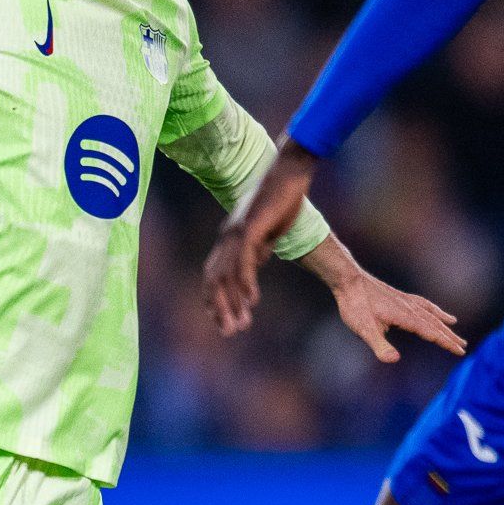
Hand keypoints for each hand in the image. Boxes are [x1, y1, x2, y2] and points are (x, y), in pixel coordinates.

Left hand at [204, 138, 321, 336]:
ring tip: (241, 325)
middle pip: (215, 279)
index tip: (221, 322)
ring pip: (227, 274)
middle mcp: (228, 237)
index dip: (214, 300)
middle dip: (221, 309)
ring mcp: (237, 231)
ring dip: (233, 302)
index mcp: (230, 238)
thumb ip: (260, 247)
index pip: (214, 275)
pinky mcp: (252, 226)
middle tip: (229, 333)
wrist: (290, 171)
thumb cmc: (282, 198)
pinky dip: (245, 281)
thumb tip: (256, 263)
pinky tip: (252, 299)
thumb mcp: (269, 230)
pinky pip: (245, 259)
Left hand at [323, 261, 464, 364]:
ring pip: (430, 313)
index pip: (431, 333)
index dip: (446, 343)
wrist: (348, 280)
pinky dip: (433, 308)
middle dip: (449, 336)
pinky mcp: (400, 297)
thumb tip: (394, 360)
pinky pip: (423, 304)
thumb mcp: (364, 329)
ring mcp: (406, 301)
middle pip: (435, 324)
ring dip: (443, 323)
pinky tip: (436, 311)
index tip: (460, 352)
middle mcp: (410, 308)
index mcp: (405, 317)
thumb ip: (379, 345)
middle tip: (463, 347)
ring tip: (455, 328)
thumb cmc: (355, 305)